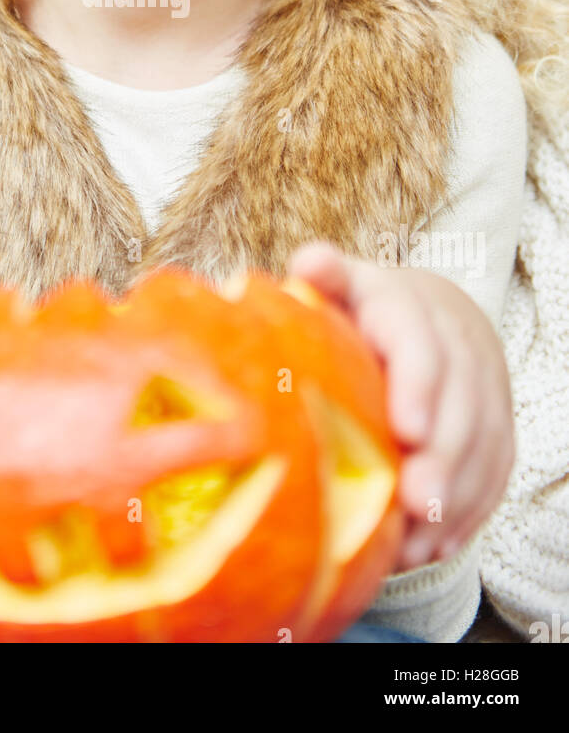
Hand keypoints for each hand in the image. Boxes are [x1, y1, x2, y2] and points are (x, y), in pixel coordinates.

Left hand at [284, 241, 514, 571]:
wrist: (424, 311)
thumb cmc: (359, 309)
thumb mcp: (340, 286)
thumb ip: (324, 276)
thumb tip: (310, 262)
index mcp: (407, 306)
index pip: (420, 340)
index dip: (419, 383)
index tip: (409, 429)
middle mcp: (456, 342)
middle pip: (461, 401)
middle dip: (444, 456)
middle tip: (418, 503)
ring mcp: (483, 383)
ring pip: (486, 441)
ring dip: (457, 494)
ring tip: (419, 543)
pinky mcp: (496, 422)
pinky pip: (496, 468)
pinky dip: (469, 511)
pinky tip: (435, 545)